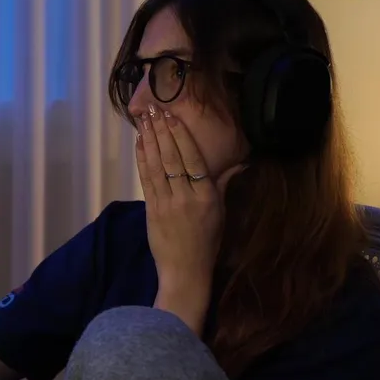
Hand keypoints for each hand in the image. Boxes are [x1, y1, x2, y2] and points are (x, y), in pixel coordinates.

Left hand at [135, 104, 243, 330]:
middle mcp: (186, 197)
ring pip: (156, 165)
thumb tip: (240, 162)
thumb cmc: (207, 242)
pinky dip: (142, 159)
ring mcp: (166, 203)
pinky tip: (139, 144)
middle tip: (153, 108)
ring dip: (149, 140)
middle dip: (162, 131)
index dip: (181, 135)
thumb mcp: (221, 212)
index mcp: (207, 196)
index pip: (193, 159)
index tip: (173, 116)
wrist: (185, 271)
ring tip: (144, 119)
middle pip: (172, 157)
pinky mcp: (152, 210)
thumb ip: (225, 184)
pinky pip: (146, 179)